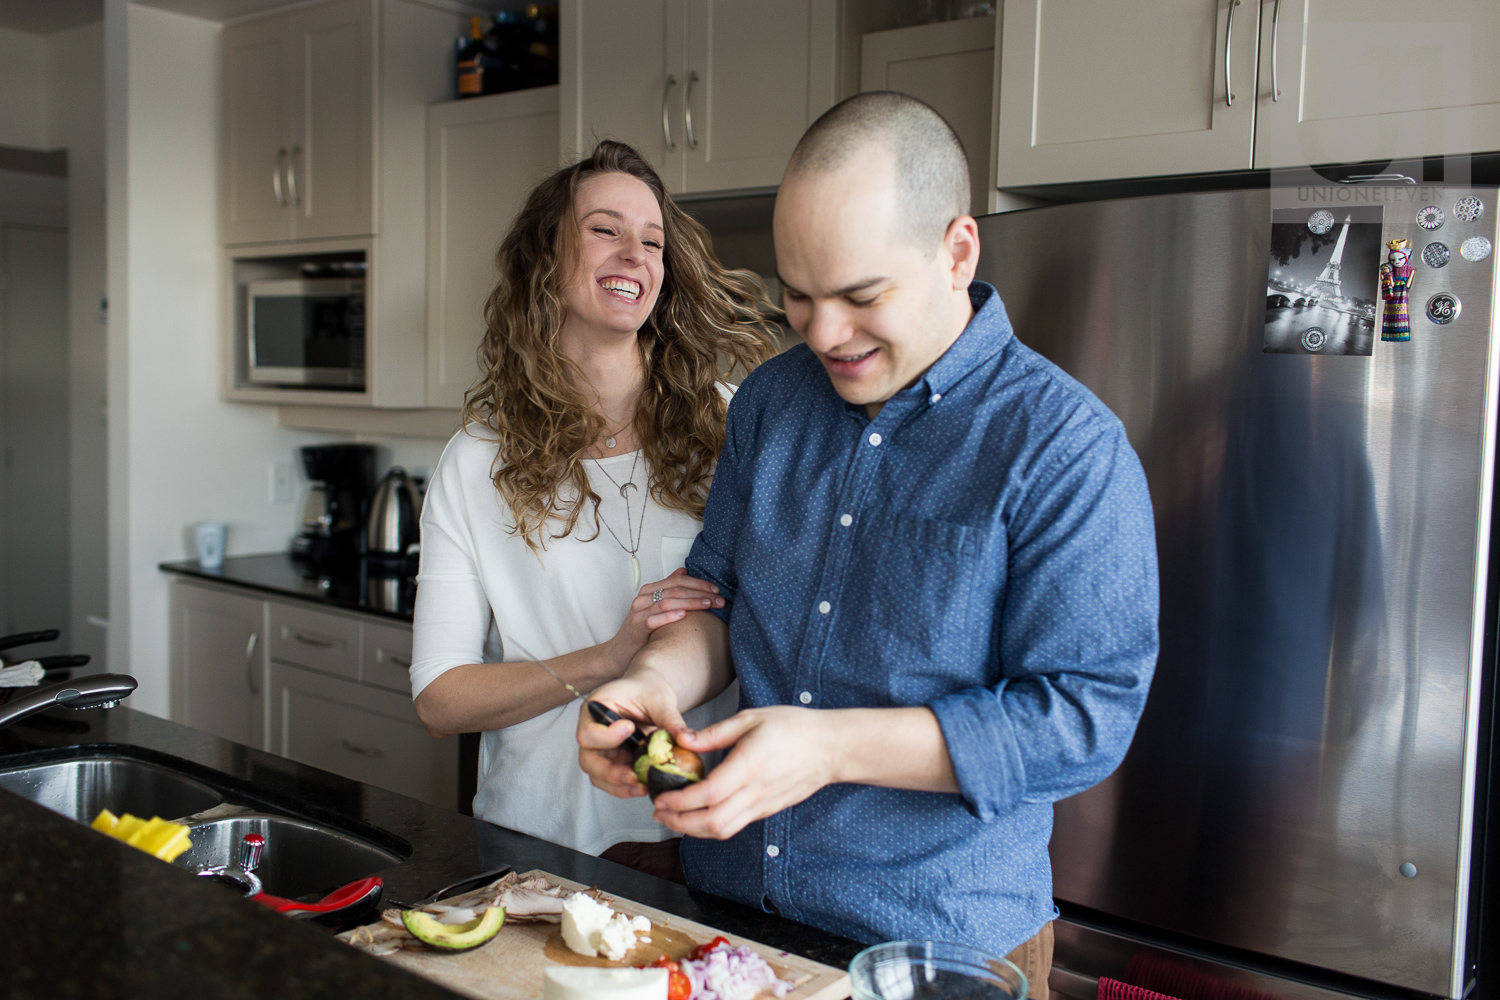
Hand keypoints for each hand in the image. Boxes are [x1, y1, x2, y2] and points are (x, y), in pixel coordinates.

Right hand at [577, 670, 689, 798]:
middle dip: (611, 773)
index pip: (588, 732)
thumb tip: (685, 739)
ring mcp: (602, 750)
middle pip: (589, 761)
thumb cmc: (648, 689)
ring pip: (599, 776)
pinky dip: (626, 788)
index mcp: (595, 710)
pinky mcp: (614, 762)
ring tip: (642, 787)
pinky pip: (613, 781)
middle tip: (633, 776)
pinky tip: (644, 786)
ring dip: (619, 786)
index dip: (606, 736)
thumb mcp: (659, 698)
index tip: (630, 728)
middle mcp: (593, 732)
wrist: (650, 694)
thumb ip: (669, 718)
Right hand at [603, 569, 723, 670]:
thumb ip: (668, 588)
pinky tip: (683, 615)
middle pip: (675, 590)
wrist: (619, 653)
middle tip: (719, 599)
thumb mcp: (654, 607)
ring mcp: (638, 613)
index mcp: (649, 590)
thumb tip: (683, 570)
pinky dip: (669, 616)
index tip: (716, 590)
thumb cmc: (641, 630)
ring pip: (667, 602)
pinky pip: (653, 619)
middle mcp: (643, 599)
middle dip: (699, 593)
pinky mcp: (636, 628)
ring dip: (690, 602)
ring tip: (708, 605)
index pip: (677, 580)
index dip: (698, 583)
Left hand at [651, 707, 836, 839]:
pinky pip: (735, 825)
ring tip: (674, 818)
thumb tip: (682, 739)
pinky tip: (699, 814)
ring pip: (723, 831)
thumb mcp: (751, 718)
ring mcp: (763, 805)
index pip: (708, 794)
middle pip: (712, 822)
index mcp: (749, 766)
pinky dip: (711, 826)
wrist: (830, 747)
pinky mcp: (767, 810)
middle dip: (680, 823)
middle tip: (659, 812)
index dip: (680, 802)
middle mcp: (755, 791)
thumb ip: (714, 733)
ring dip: (693, 829)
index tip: (660, 797)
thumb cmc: (794, 728)